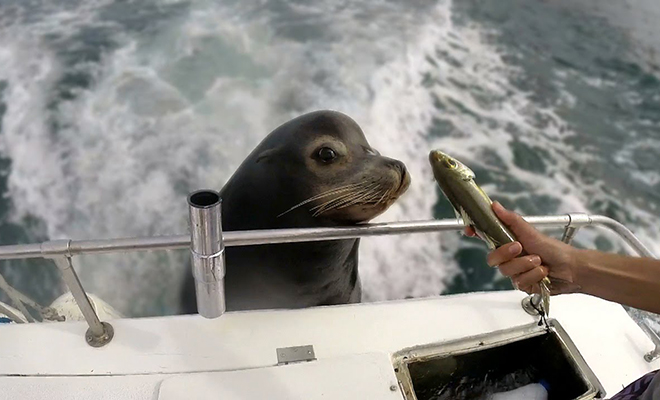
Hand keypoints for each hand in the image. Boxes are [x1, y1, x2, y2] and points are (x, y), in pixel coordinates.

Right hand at [464, 202, 581, 294]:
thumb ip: (511, 219)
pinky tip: (542, 272)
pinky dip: (533, 276)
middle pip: (492, 259)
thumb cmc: (554, 249)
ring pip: (507, 271)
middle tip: (520, 247)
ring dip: (526, 265)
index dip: (476, 233)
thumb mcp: (530, 231)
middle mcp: (509, 257)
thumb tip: (495, 205)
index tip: (470, 230)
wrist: (572, 269)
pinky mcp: (522, 284)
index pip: (486, 237)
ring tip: (539, 261)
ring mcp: (515, 272)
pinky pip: (519, 282)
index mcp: (508, 241)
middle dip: (507, 254)